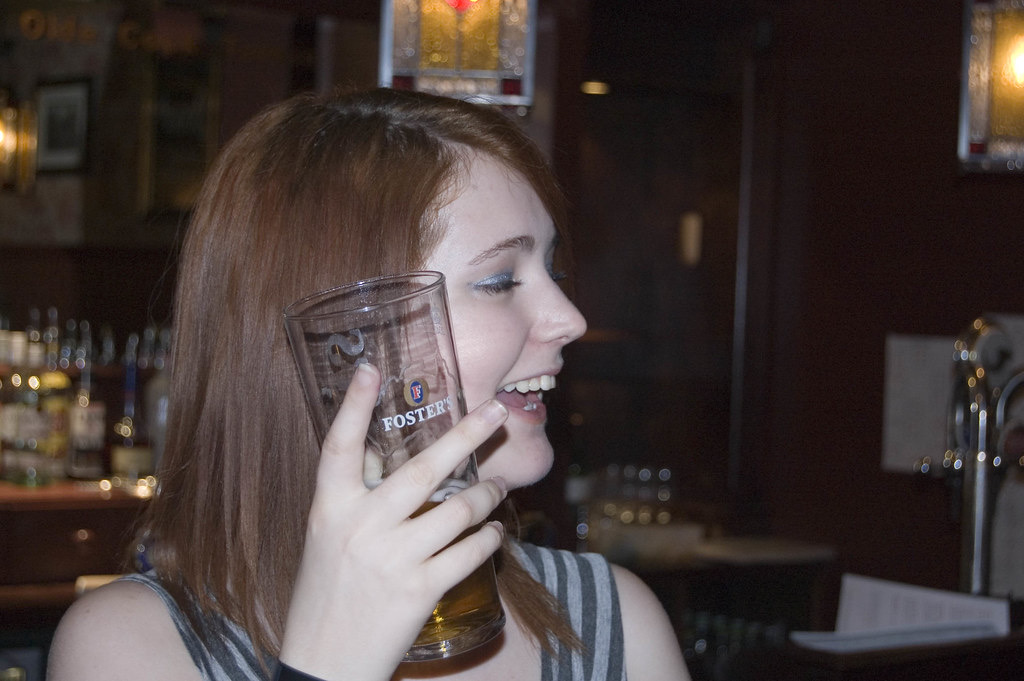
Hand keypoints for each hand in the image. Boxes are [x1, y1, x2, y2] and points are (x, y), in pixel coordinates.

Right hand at [279, 363, 508, 680]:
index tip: (370, 369)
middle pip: (423, 469)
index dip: (352, 406)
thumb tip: (379, 451)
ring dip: (488, 495)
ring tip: (500, 485)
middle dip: (467, 434)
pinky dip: (490, 538)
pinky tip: (496, 532)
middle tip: (497, 409)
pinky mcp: (419, 590)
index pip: (338, 447)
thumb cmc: (324, 595)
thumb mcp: (324, 538)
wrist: (323, 664)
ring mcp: (392, 559)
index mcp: (329, 509)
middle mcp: (360, 527)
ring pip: (458, 510)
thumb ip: (352, 496)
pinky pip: (469, 552)